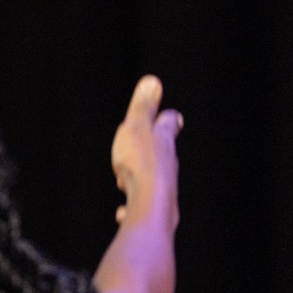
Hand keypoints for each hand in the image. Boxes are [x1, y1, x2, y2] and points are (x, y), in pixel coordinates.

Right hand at [111, 76, 181, 227]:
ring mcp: (162, 189)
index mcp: (163, 142)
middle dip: (154, 149)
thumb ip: (143, 107)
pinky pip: (139, 206)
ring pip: (152, 180)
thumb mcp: (136, 127)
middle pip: (163, 153)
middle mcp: (167, 165)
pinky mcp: (152, 211)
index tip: (169, 117)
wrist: (149, 205)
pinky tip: (122, 212)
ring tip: (125, 180)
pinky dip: (131, 206)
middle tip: (147, 146)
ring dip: (140, 177)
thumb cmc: (140, 163)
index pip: (168, 125)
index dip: (167, 120)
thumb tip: (152, 81)